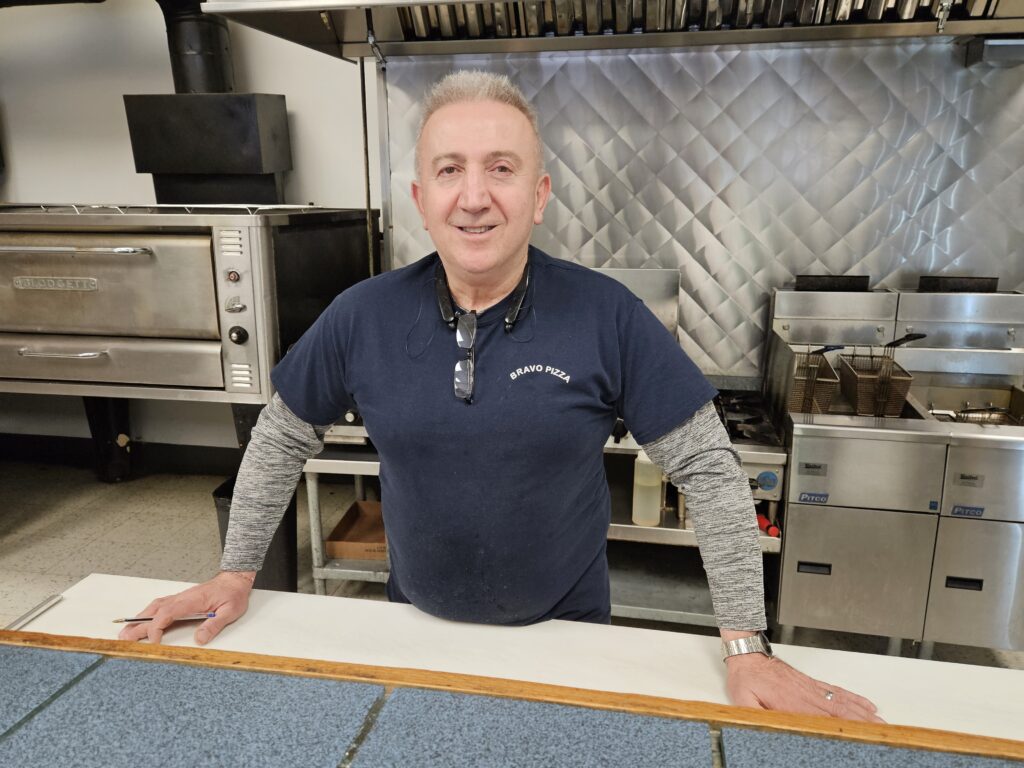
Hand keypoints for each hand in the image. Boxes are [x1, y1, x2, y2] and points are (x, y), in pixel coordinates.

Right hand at [116, 571, 254, 645]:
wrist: (234, 580)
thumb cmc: (233, 595)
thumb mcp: (230, 611)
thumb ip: (214, 625)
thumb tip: (199, 639)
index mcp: (192, 601)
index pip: (167, 614)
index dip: (156, 628)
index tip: (154, 642)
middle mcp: (181, 598)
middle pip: (155, 611)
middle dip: (138, 625)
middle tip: (123, 639)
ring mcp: (179, 598)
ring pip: (154, 608)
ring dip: (139, 619)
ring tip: (125, 633)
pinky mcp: (180, 600)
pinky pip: (159, 606)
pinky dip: (147, 614)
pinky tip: (140, 622)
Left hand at [725, 653, 883, 722]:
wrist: (748, 655)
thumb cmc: (746, 678)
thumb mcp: (744, 700)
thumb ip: (756, 716)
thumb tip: (765, 728)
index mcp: (792, 704)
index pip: (822, 721)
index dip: (842, 729)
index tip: (858, 737)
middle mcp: (806, 696)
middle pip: (841, 713)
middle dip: (862, 724)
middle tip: (882, 733)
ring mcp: (812, 688)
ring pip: (843, 702)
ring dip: (863, 713)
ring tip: (881, 723)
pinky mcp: (812, 683)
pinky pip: (837, 691)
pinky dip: (854, 699)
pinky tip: (866, 705)